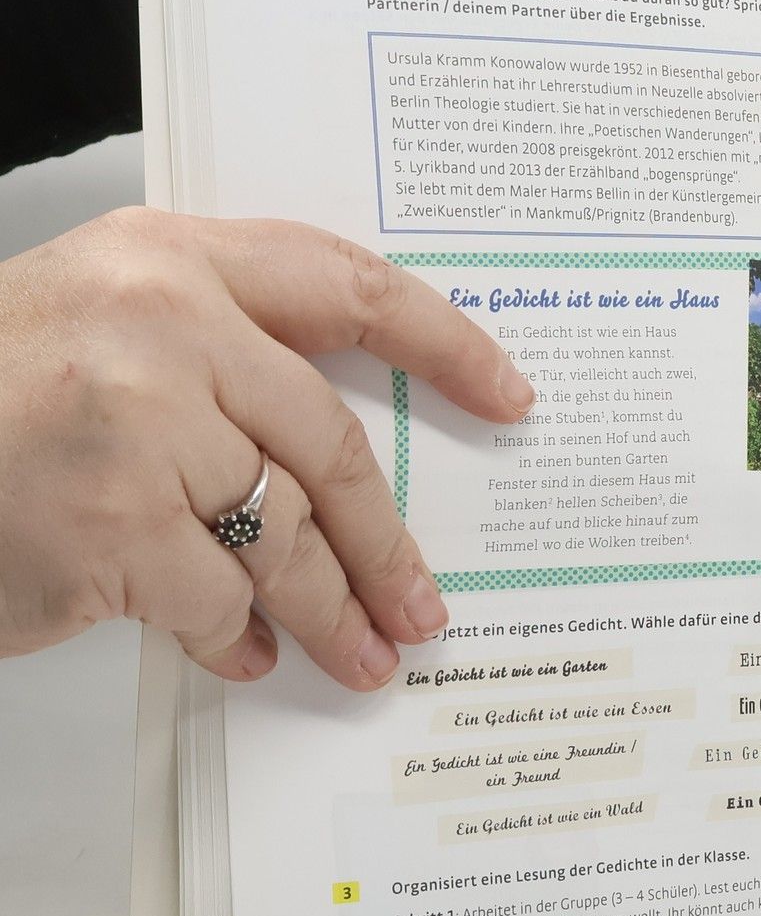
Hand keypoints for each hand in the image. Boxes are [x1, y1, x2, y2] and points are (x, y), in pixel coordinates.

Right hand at [0, 209, 533, 687]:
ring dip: (335, 608)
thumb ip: (217, 354)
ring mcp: (139, 427)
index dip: (444, 344)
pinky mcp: (112, 527)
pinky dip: (238, 639)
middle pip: (330, 440)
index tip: (508, 393)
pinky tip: (245, 655)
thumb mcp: (96, 324)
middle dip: (387, 540)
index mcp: (171, 259)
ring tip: (367, 655)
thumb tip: (334, 450)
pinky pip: (217, 598)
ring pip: (286, 532)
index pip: (349, 286)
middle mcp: (164, 326)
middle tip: (424, 602)